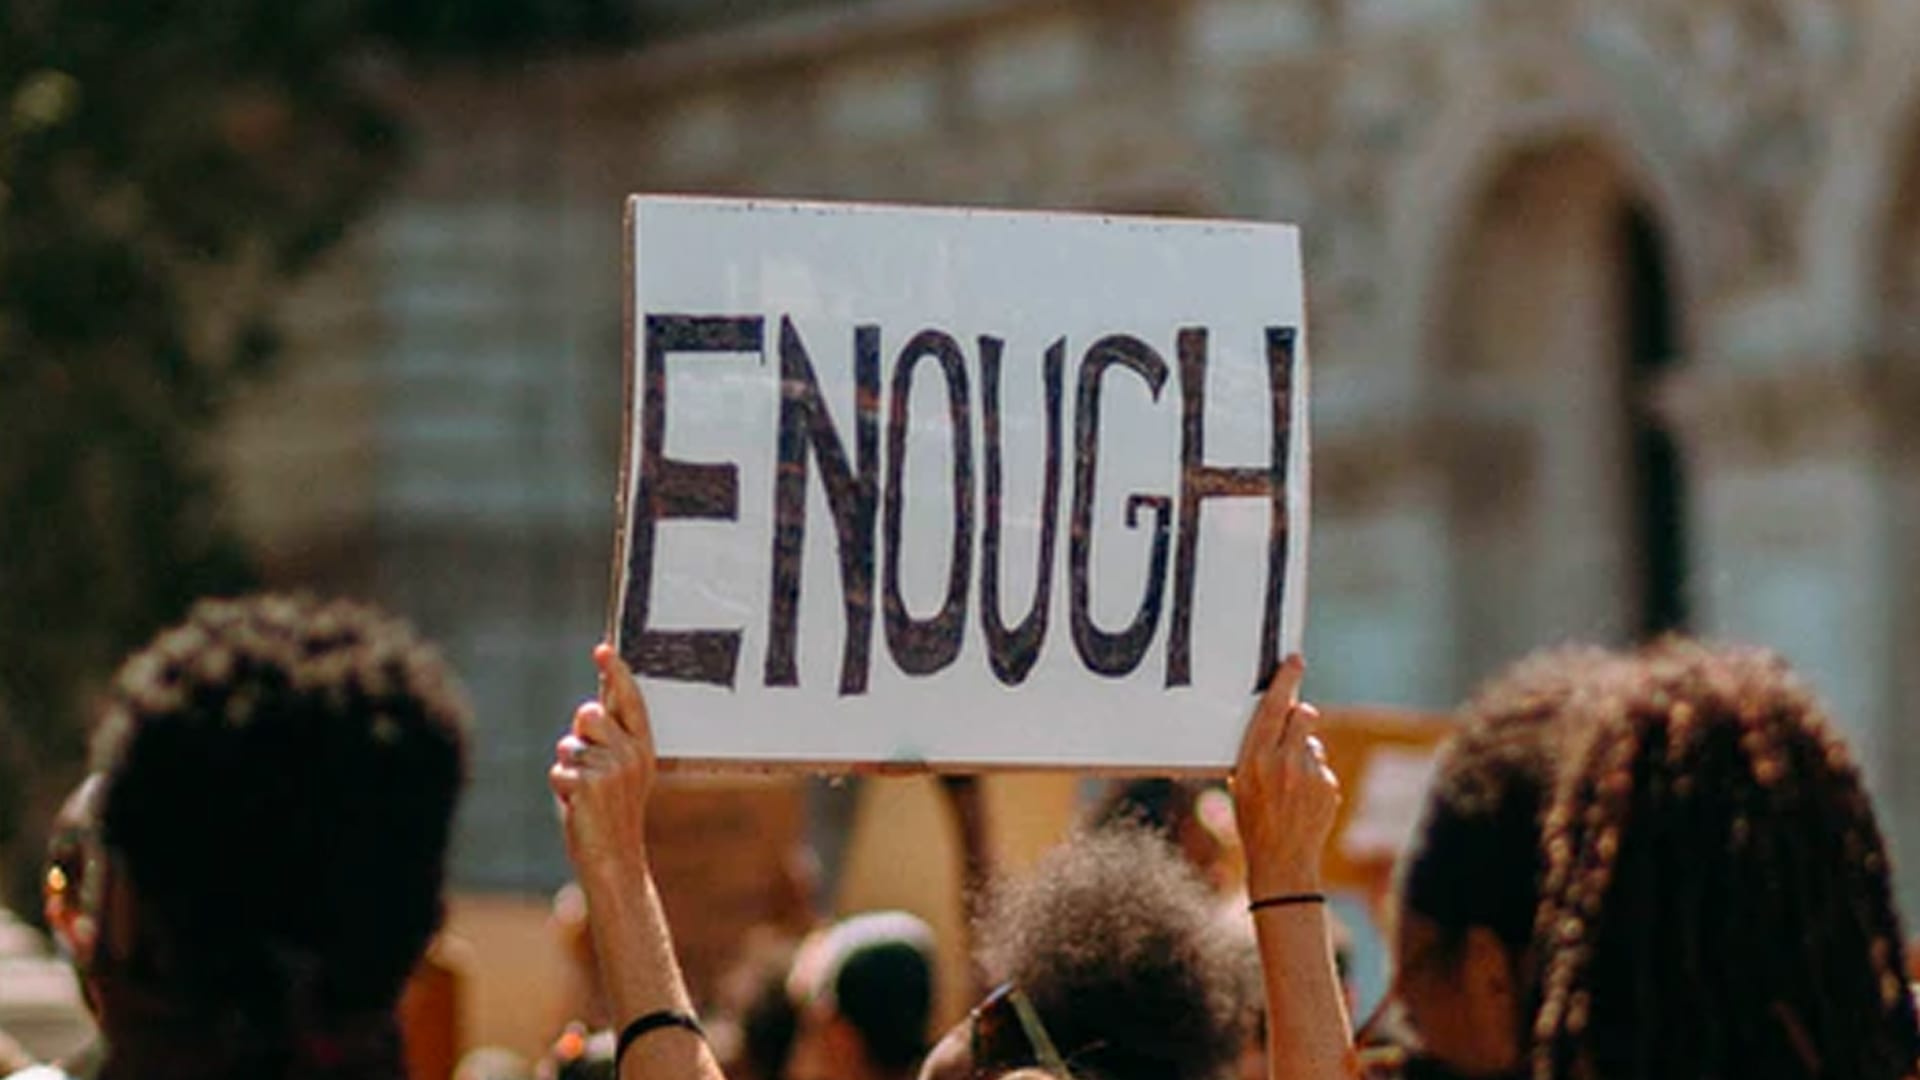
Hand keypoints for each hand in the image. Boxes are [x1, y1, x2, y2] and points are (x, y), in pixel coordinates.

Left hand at [549, 643, 657, 883]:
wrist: (615, 859)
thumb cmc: (613, 813)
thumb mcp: (620, 772)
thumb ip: (610, 739)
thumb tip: (589, 708)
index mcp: (644, 747)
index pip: (629, 700)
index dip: (616, 672)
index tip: (603, 650)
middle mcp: (632, 754)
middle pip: (588, 714)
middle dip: (580, 735)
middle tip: (591, 767)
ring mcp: (613, 769)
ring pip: (569, 744)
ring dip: (568, 766)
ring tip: (586, 791)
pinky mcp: (590, 784)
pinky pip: (559, 770)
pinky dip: (561, 787)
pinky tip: (579, 806)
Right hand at [1230, 654, 1340, 897]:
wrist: (1281, 860)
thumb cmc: (1252, 819)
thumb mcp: (1242, 780)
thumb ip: (1261, 748)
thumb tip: (1283, 718)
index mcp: (1254, 757)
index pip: (1275, 707)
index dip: (1286, 680)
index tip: (1295, 660)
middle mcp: (1283, 762)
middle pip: (1304, 715)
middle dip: (1302, 715)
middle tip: (1295, 724)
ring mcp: (1309, 775)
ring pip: (1313, 744)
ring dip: (1305, 753)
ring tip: (1290, 782)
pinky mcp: (1328, 787)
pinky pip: (1322, 767)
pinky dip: (1314, 776)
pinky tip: (1302, 798)